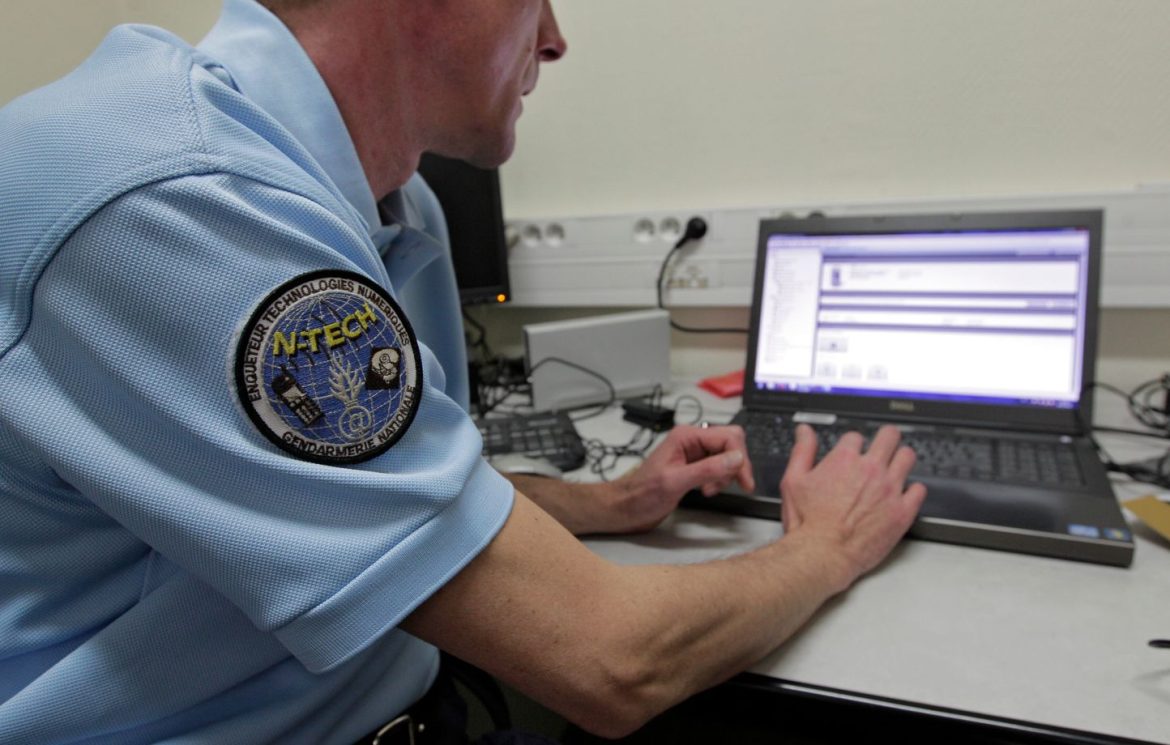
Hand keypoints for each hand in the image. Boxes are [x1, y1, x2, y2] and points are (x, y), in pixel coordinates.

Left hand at [609, 424, 754, 532]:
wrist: (626, 508)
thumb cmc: (642, 495)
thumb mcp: (675, 482)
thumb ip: (707, 469)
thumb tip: (737, 458)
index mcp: (686, 436)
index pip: (727, 437)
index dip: (740, 458)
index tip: (745, 482)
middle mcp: (691, 440)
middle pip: (730, 442)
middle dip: (735, 464)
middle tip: (734, 485)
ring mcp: (693, 453)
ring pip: (727, 455)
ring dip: (726, 474)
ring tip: (709, 490)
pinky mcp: (694, 467)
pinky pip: (718, 467)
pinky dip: (719, 479)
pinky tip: (706, 490)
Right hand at [780, 424, 925, 588]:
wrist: (823, 555)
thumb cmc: (807, 523)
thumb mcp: (793, 481)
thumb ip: (802, 451)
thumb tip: (805, 431)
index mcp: (844, 459)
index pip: (856, 437)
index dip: (852, 445)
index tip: (852, 453)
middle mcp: (871, 469)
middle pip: (889, 436)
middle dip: (885, 439)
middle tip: (883, 446)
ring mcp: (890, 489)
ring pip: (908, 457)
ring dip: (901, 458)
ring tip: (896, 466)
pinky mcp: (902, 511)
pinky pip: (919, 489)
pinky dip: (913, 489)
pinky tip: (904, 494)